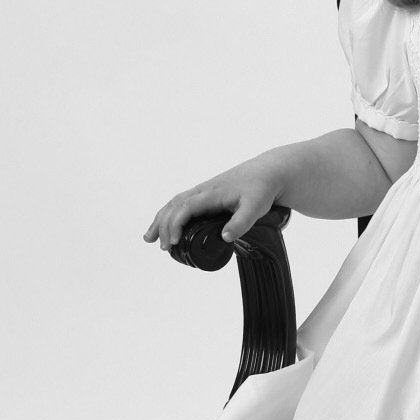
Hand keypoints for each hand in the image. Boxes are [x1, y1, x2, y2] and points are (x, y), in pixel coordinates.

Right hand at [143, 154, 283, 252]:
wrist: (269, 173)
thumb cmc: (261, 189)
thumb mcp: (254, 207)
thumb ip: (241, 223)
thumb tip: (224, 238)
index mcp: (212, 193)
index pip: (186, 208)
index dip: (176, 224)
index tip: (174, 241)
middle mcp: (203, 192)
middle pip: (174, 206)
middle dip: (164, 226)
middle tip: (163, 247)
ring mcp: (203, 193)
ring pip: (174, 205)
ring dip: (161, 221)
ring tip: (150, 238)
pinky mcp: (206, 197)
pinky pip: (181, 205)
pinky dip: (170, 215)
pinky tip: (165, 227)